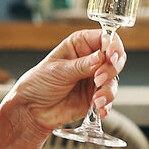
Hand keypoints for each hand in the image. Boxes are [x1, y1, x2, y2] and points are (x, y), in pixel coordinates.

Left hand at [6, 28, 125, 138]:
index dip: (112, 45)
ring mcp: (95, 79)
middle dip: (111, 68)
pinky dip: (107, 104)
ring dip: (108, 90)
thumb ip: (82, 65)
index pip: (105, 37)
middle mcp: (91, 60)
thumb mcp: (59, 70)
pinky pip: (109, 99)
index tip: (110, 55)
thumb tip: (101, 57)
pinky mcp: (96, 96)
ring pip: (114, 80)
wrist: (32, 110)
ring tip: (96, 99)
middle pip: (115, 58)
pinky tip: (98, 108)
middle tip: (99, 78)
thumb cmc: (39, 83)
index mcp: (80, 45)